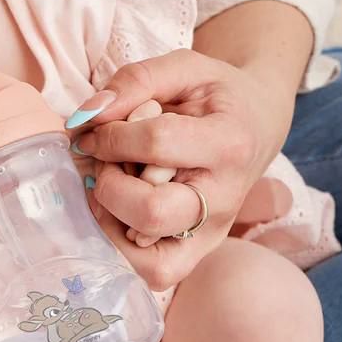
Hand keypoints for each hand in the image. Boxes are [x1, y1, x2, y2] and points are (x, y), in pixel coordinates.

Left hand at [68, 49, 293, 290]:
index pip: (155, 144)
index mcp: (229, 143)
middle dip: (108, 186)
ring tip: (107, 190)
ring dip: (110, 224)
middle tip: (101, 164)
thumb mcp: (184, 67)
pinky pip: (154, 273)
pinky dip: (120, 249)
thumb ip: (135, 81)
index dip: (110, 134)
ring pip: (152, 259)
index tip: (92, 127)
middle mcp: (226, 197)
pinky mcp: (198, 251)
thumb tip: (85, 116)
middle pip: (153, 213)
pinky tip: (113, 210)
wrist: (256, 122)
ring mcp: (213, 232)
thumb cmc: (216, 94)